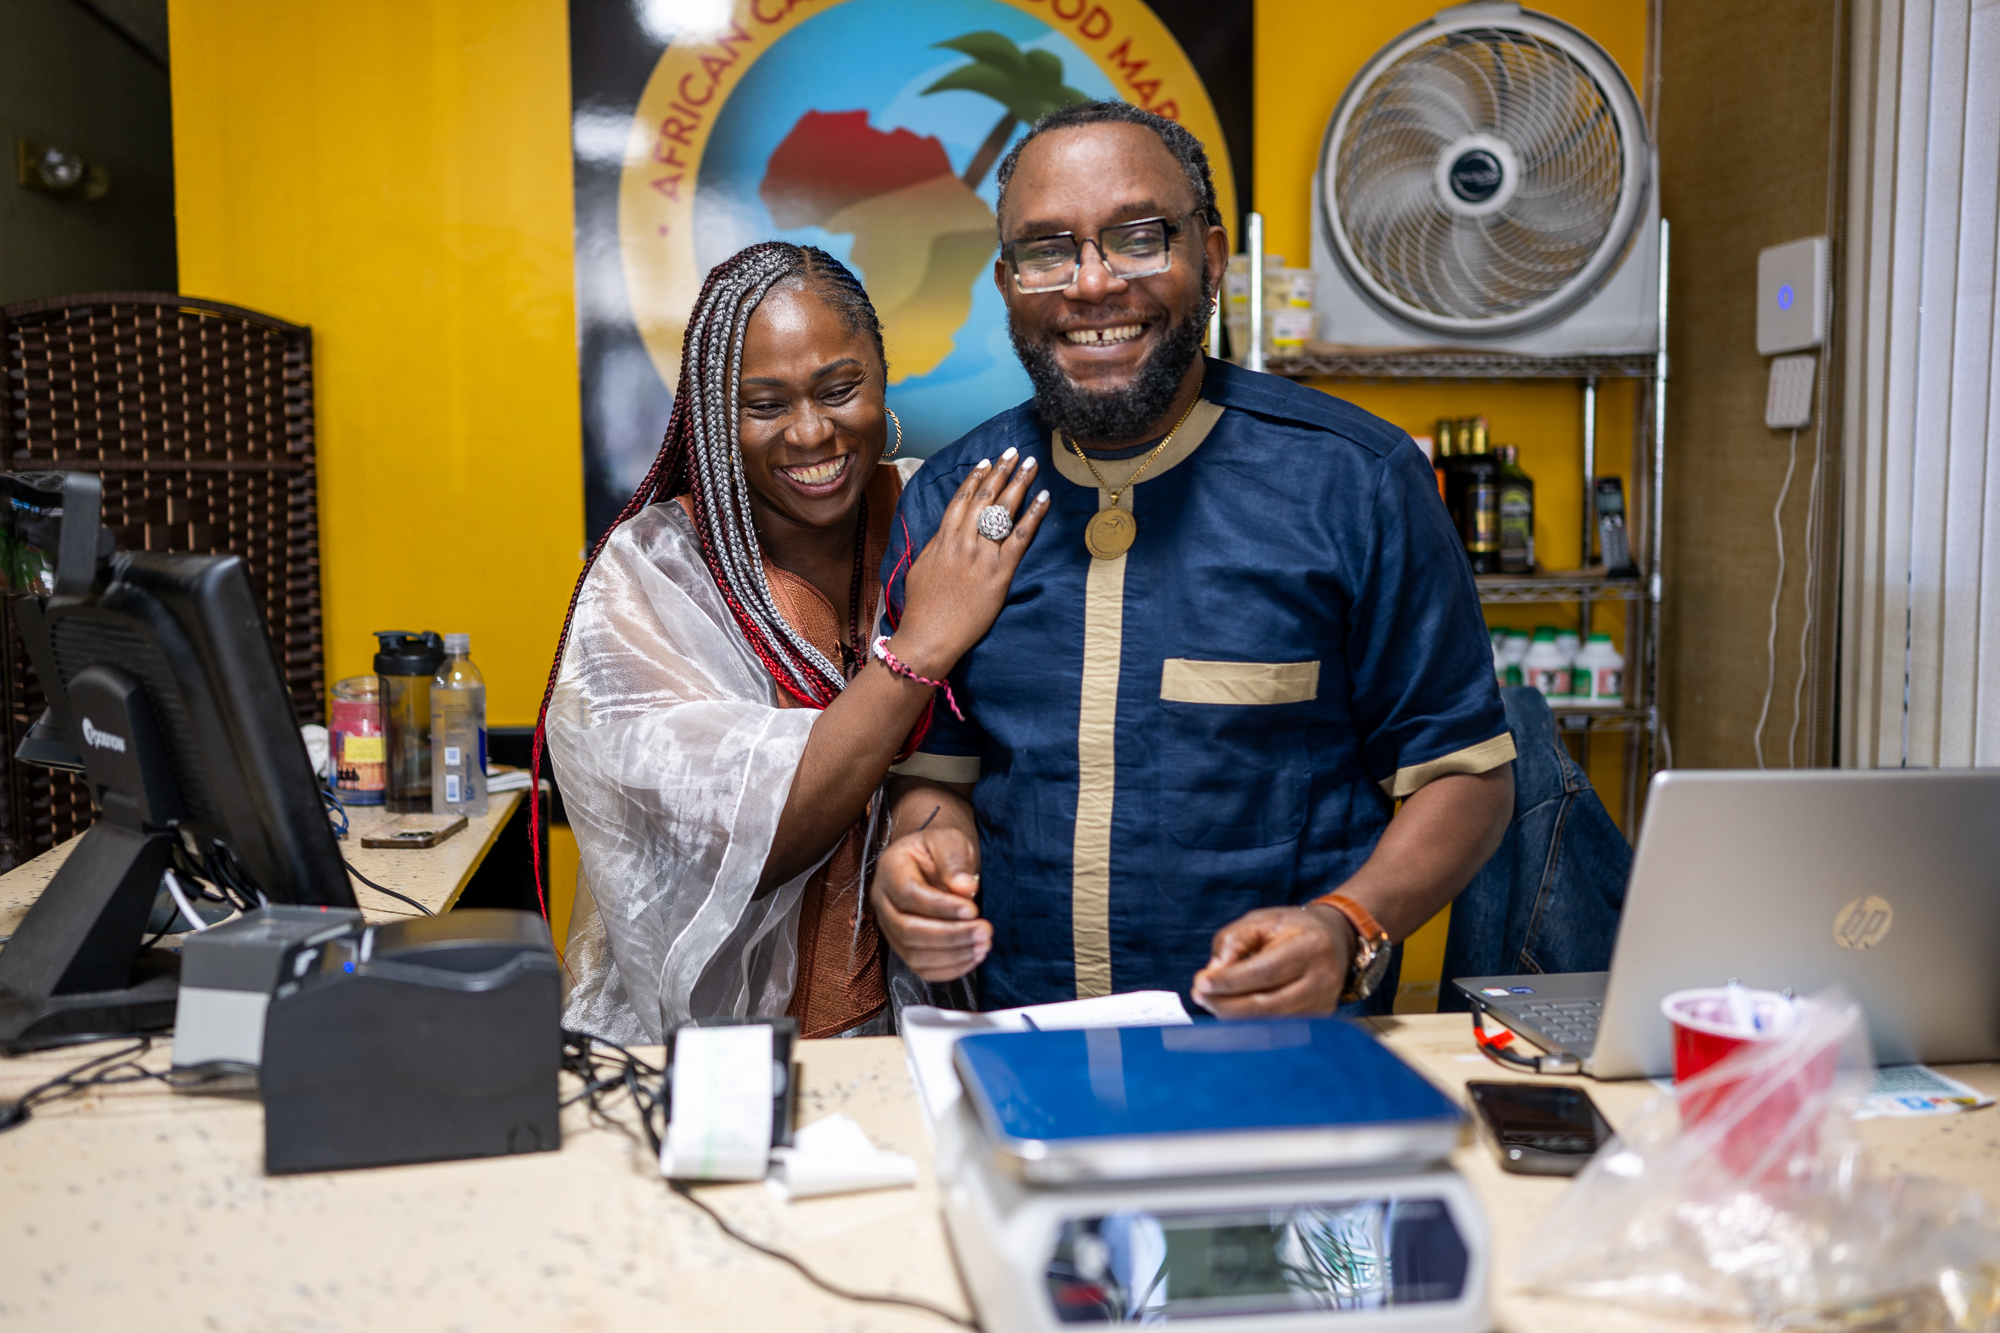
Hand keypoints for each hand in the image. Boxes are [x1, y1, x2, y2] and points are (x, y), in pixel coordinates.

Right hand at [870, 824, 990, 980]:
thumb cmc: (941, 849)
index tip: (972, 909)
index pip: (909, 895)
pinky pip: (921, 968)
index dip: (940, 907)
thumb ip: (954, 861)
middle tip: (985, 930)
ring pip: (913, 954)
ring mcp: (890, 927)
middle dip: (950, 935)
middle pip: (907, 930)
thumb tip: (963, 888)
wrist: (935, 860)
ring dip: (952, 955)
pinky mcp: (903, 946)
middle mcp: (883, 901)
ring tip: (984, 944)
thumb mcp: (950, 841)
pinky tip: (973, 956)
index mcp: (891, 869)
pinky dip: (949, 969)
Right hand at [892, 450, 1049, 676]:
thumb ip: (936, 547)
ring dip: (1019, 483)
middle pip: (985, 497)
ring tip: (1030, 464)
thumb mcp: (921, 569)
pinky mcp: (999, 572)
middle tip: (1013, 452)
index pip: (961, 499)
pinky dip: (1033, 515)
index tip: (986, 462)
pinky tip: (1044, 498)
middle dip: (1000, 471)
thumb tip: (946, 532)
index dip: (975, 478)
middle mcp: (962, 541)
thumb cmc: (922, 608)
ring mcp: (981, 555)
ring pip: (1003, 510)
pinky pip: (1020, 537)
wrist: (928, 636)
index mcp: (943, 539)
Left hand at [1190, 905, 1354, 1018]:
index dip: (1231, 981)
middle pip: (1267, 1005)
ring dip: (1234, 1016)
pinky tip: (1231, 1010)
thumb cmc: (1291, 928)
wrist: (1335, 940)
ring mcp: (1323, 1005)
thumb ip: (1234, 941)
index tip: (1201, 982)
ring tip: (1210, 1001)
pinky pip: (1277, 1029)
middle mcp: (1322, 980)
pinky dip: (1250, 1023)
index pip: (1265, 972)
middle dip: (1226, 1004)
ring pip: (1270, 1022)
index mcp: (1310, 947)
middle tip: (1199, 995)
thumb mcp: (1261, 920)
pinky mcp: (1319, 1020)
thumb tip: (1214, 971)